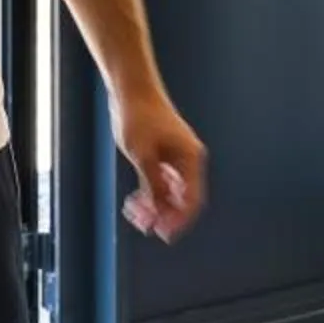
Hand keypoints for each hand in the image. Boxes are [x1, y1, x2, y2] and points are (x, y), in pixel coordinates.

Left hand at [116, 90, 206, 243]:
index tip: (162, 233)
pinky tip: (135, 200)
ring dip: (155, 206)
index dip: (179, 220)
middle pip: (182, 198)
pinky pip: (162, 181)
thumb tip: (159, 211)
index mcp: (190, 158)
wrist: (131, 89)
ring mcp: (176, 156)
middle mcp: (187, 159)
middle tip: (142, 225)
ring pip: (170, 191)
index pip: (192, 200)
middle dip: (163, 214)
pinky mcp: (164, 153)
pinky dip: (151, 193)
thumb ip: (153, 186)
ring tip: (134, 214)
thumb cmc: (139, 117)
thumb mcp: (142, 156)